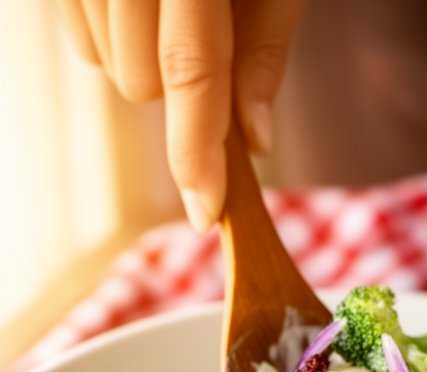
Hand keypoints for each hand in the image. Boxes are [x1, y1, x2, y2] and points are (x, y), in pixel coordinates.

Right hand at [56, 0, 306, 231]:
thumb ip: (263, 48)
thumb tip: (250, 141)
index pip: (190, 69)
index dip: (198, 151)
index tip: (206, 212)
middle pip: (140, 81)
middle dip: (181, 90)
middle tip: (208, 42)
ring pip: (105, 65)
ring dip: (145, 64)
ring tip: (177, 10)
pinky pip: (80, 38)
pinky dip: (113, 39)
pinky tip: (139, 5)